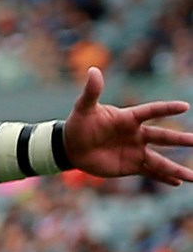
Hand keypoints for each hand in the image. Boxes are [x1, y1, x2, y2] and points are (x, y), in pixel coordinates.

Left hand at [64, 67, 192, 185]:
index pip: (151, 111)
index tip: (185, 106)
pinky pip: (149, 172)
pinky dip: (163, 178)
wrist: (70, 147)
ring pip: (159, 160)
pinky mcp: (130, 166)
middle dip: (180, 140)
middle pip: (163, 137)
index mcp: (128, 118)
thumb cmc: (78, 124)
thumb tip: (93, 69)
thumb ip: (92, 91)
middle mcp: (137, 135)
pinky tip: (177, 182)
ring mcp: (135, 151)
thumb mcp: (83, 108)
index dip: (166, 109)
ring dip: (176, 168)